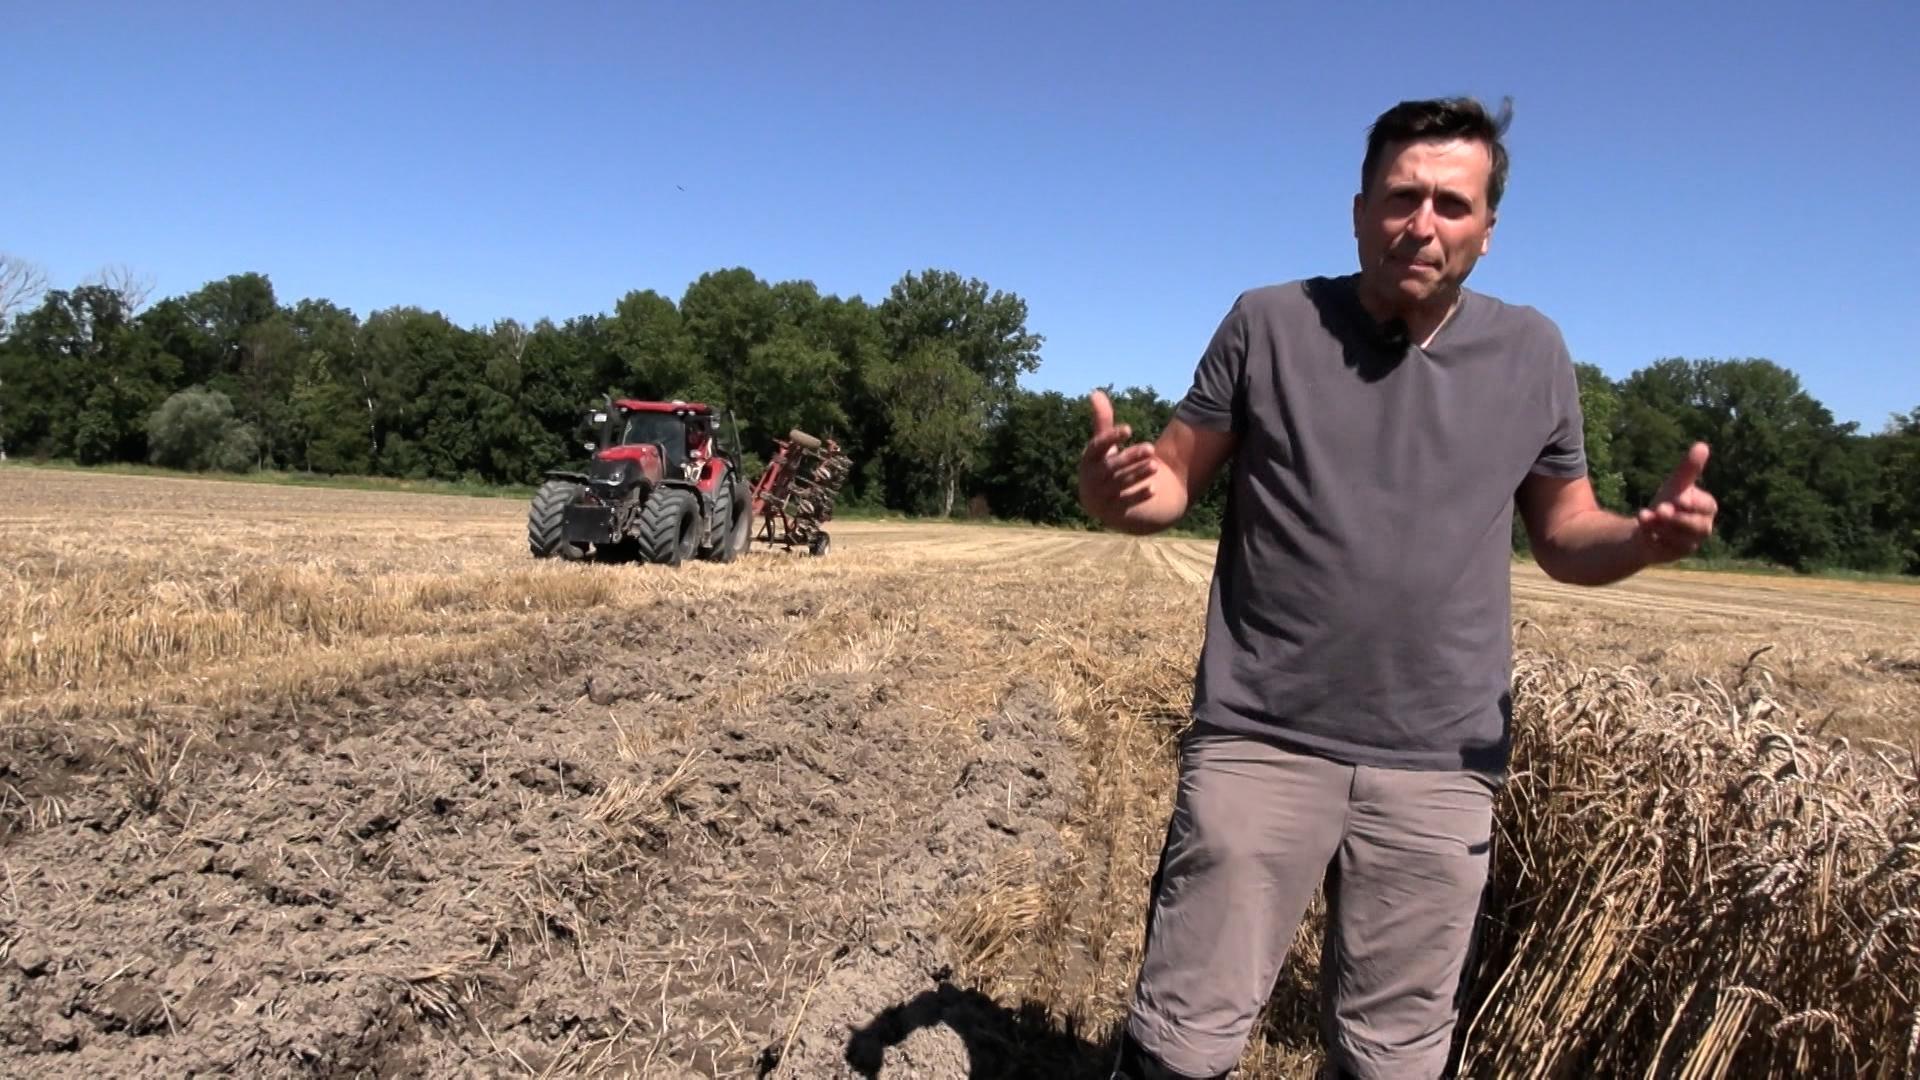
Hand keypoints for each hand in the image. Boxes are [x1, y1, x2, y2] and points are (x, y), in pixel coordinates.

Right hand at [1078, 390, 1161, 523]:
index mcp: (1088, 461)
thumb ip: (1102, 422)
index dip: (1111, 437)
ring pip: (1120, 484)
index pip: (1096, 447)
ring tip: (1155, 465)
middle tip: (1151, 448)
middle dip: (1131, 457)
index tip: (1128, 429)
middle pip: (1111, 467)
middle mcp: (1091, 479)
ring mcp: (1101, 497)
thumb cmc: (1105, 468)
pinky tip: (1153, 489)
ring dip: (1137, 474)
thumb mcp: (1103, 447)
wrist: (1103, 505)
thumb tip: (1095, 393)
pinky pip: (1126, 504)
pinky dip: (1138, 496)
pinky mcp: (1112, 512)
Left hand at [1635, 442, 1717, 562]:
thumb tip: (1702, 445)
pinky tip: (1641, 530)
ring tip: (1644, 516)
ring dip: (1663, 528)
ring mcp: (1688, 544)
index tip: (1680, 498)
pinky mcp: (1672, 555)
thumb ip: (1689, 468)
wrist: (1650, 526)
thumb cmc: (1669, 501)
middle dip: (1679, 518)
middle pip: (1698, 526)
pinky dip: (1652, 540)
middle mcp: (1702, 528)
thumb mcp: (1676, 484)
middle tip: (1661, 509)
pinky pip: (1665, 551)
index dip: (1695, 504)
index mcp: (1706, 508)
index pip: (1708, 506)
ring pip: (1681, 540)